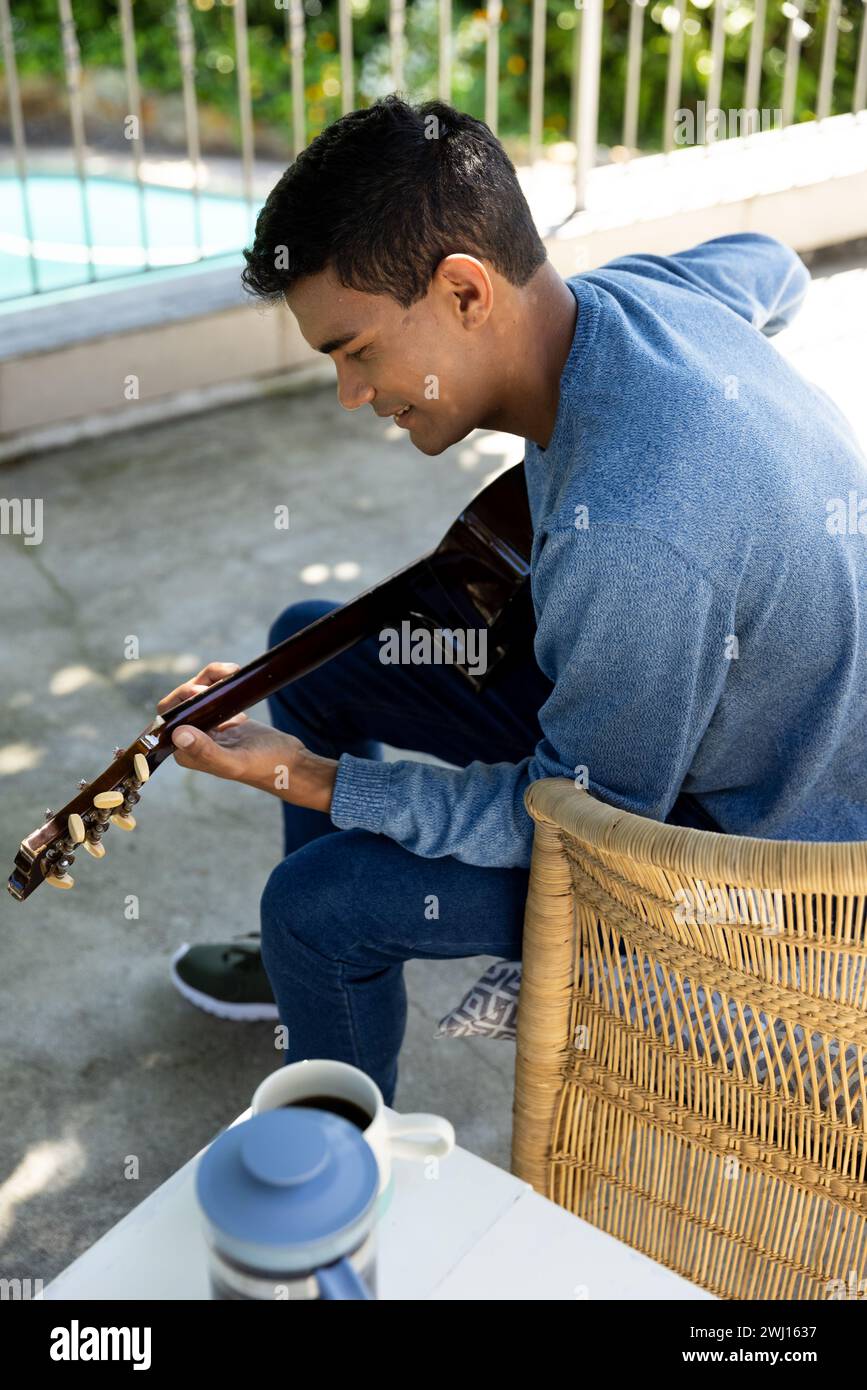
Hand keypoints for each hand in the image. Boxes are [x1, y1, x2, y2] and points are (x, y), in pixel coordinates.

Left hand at [157, 661, 337, 811]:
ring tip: (232, 671)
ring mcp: (207, 727)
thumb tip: (178, 734)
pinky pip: (211, 692)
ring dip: (210, 677)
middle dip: (198, 683)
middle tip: (224, 676)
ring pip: (196, 692)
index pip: (168, 719)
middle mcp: (192, 740)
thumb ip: (206, 751)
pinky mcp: (222, 716)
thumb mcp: (235, 761)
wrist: (291, 761)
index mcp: (187, 753)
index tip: (204, 691)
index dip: (181, 699)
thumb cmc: (265, 766)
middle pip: (181, 701)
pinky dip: (220, 680)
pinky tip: (236, 682)